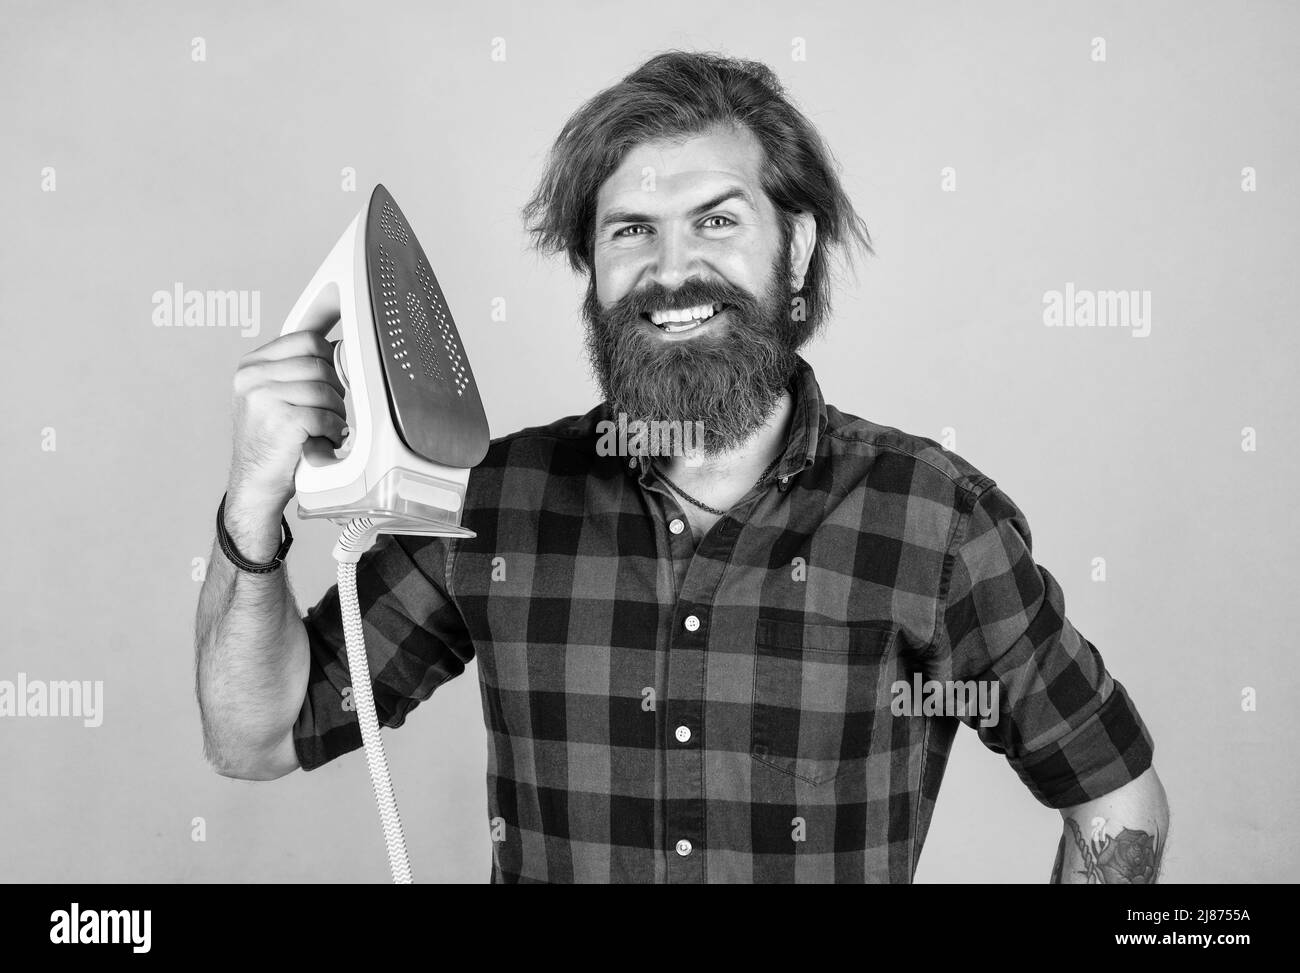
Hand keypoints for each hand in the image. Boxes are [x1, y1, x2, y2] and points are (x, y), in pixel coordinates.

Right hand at [227, 331, 346, 511]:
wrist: (255, 482)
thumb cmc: (270, 441)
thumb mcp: (271, 396)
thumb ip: (294, 371)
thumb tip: (336, 350)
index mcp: (252, 365)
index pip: (306, 340)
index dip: (329, 358)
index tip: (332, 376)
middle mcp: (253, 378)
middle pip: (320, 365)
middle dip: (335, 389)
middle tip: (330, 409)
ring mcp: (264, 398)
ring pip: (325, 390)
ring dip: (336, 411)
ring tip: (326, 426)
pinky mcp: (281, 421)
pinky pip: (325, 415)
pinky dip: (333, 429)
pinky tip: (325, 438)